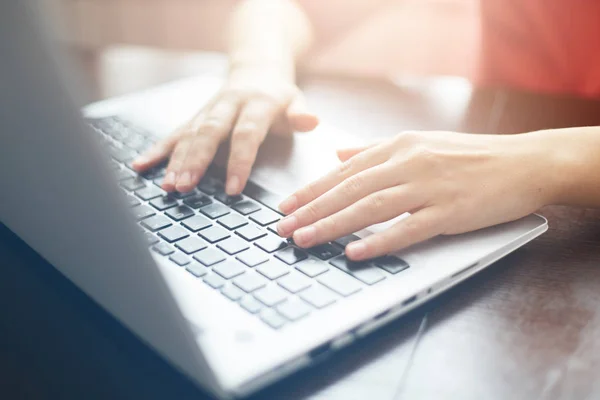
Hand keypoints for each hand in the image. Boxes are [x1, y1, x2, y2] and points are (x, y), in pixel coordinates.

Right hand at [132, 68, 318, 193]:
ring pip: (189, 134)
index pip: (246, 133)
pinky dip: (157, 149)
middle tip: (185, 185)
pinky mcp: (195, 116)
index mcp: (256, 104)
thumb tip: (311, 121)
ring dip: (175, 160)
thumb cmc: (278, 95)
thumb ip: (300, 114)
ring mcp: (208, 110)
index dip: (239, 160)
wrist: (256, 70)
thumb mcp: (295, 100)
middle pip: (209, 132)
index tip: (234, 188)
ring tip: (167, 185)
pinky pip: (174, 132)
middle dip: (196, 160)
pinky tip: (141, 165)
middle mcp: (228, 105)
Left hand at [276, 131, 556, 259]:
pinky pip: (408, 229)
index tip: (286, 206)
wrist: (524, 163)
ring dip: (333, 225)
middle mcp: (409, 163)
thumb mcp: (421, 143)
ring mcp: (429, 187)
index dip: (312, 190)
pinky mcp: (450, 212)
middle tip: (282, 229)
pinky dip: (379, 241)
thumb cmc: (471, 156)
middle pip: (349, 189)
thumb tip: (339, 154)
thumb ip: (376, 149)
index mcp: (399, 146)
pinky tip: (355, 252)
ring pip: (370, 207)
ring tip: (304, 240)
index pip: (344, 171)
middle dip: (311, 210)